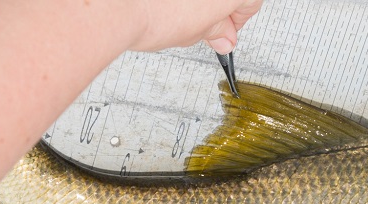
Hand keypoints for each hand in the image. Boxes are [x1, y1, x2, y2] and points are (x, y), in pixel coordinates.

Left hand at [126, 0, 263, 53]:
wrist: (116, 2)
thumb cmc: (154, 12)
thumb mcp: (195, 33)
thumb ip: (216, 31)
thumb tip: (222, 36)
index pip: (251, 3)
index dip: (235, 22)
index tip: (222, 31)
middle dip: (214, 5)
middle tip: (198, 23)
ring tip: (174, 8)